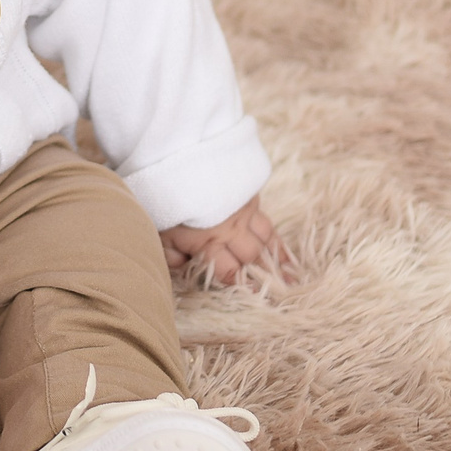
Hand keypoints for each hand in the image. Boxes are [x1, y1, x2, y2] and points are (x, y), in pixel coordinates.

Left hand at [160, 193, 293, 285]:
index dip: (243, 286)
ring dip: (277, 257)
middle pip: (254, 256)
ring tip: (290, 275)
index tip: (256, 297)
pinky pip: (266, 219)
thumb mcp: (160, 231)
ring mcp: (244, 210)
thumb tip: (187, 270)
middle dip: (265, 275)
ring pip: (266, 237)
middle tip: (281, 291)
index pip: (230, 272)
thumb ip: (173, 257)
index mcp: (209, 242)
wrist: (180, 153)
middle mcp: (232, 229)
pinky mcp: (248, 192)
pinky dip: (274, 235)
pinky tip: (279, 244)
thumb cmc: (164, 196)